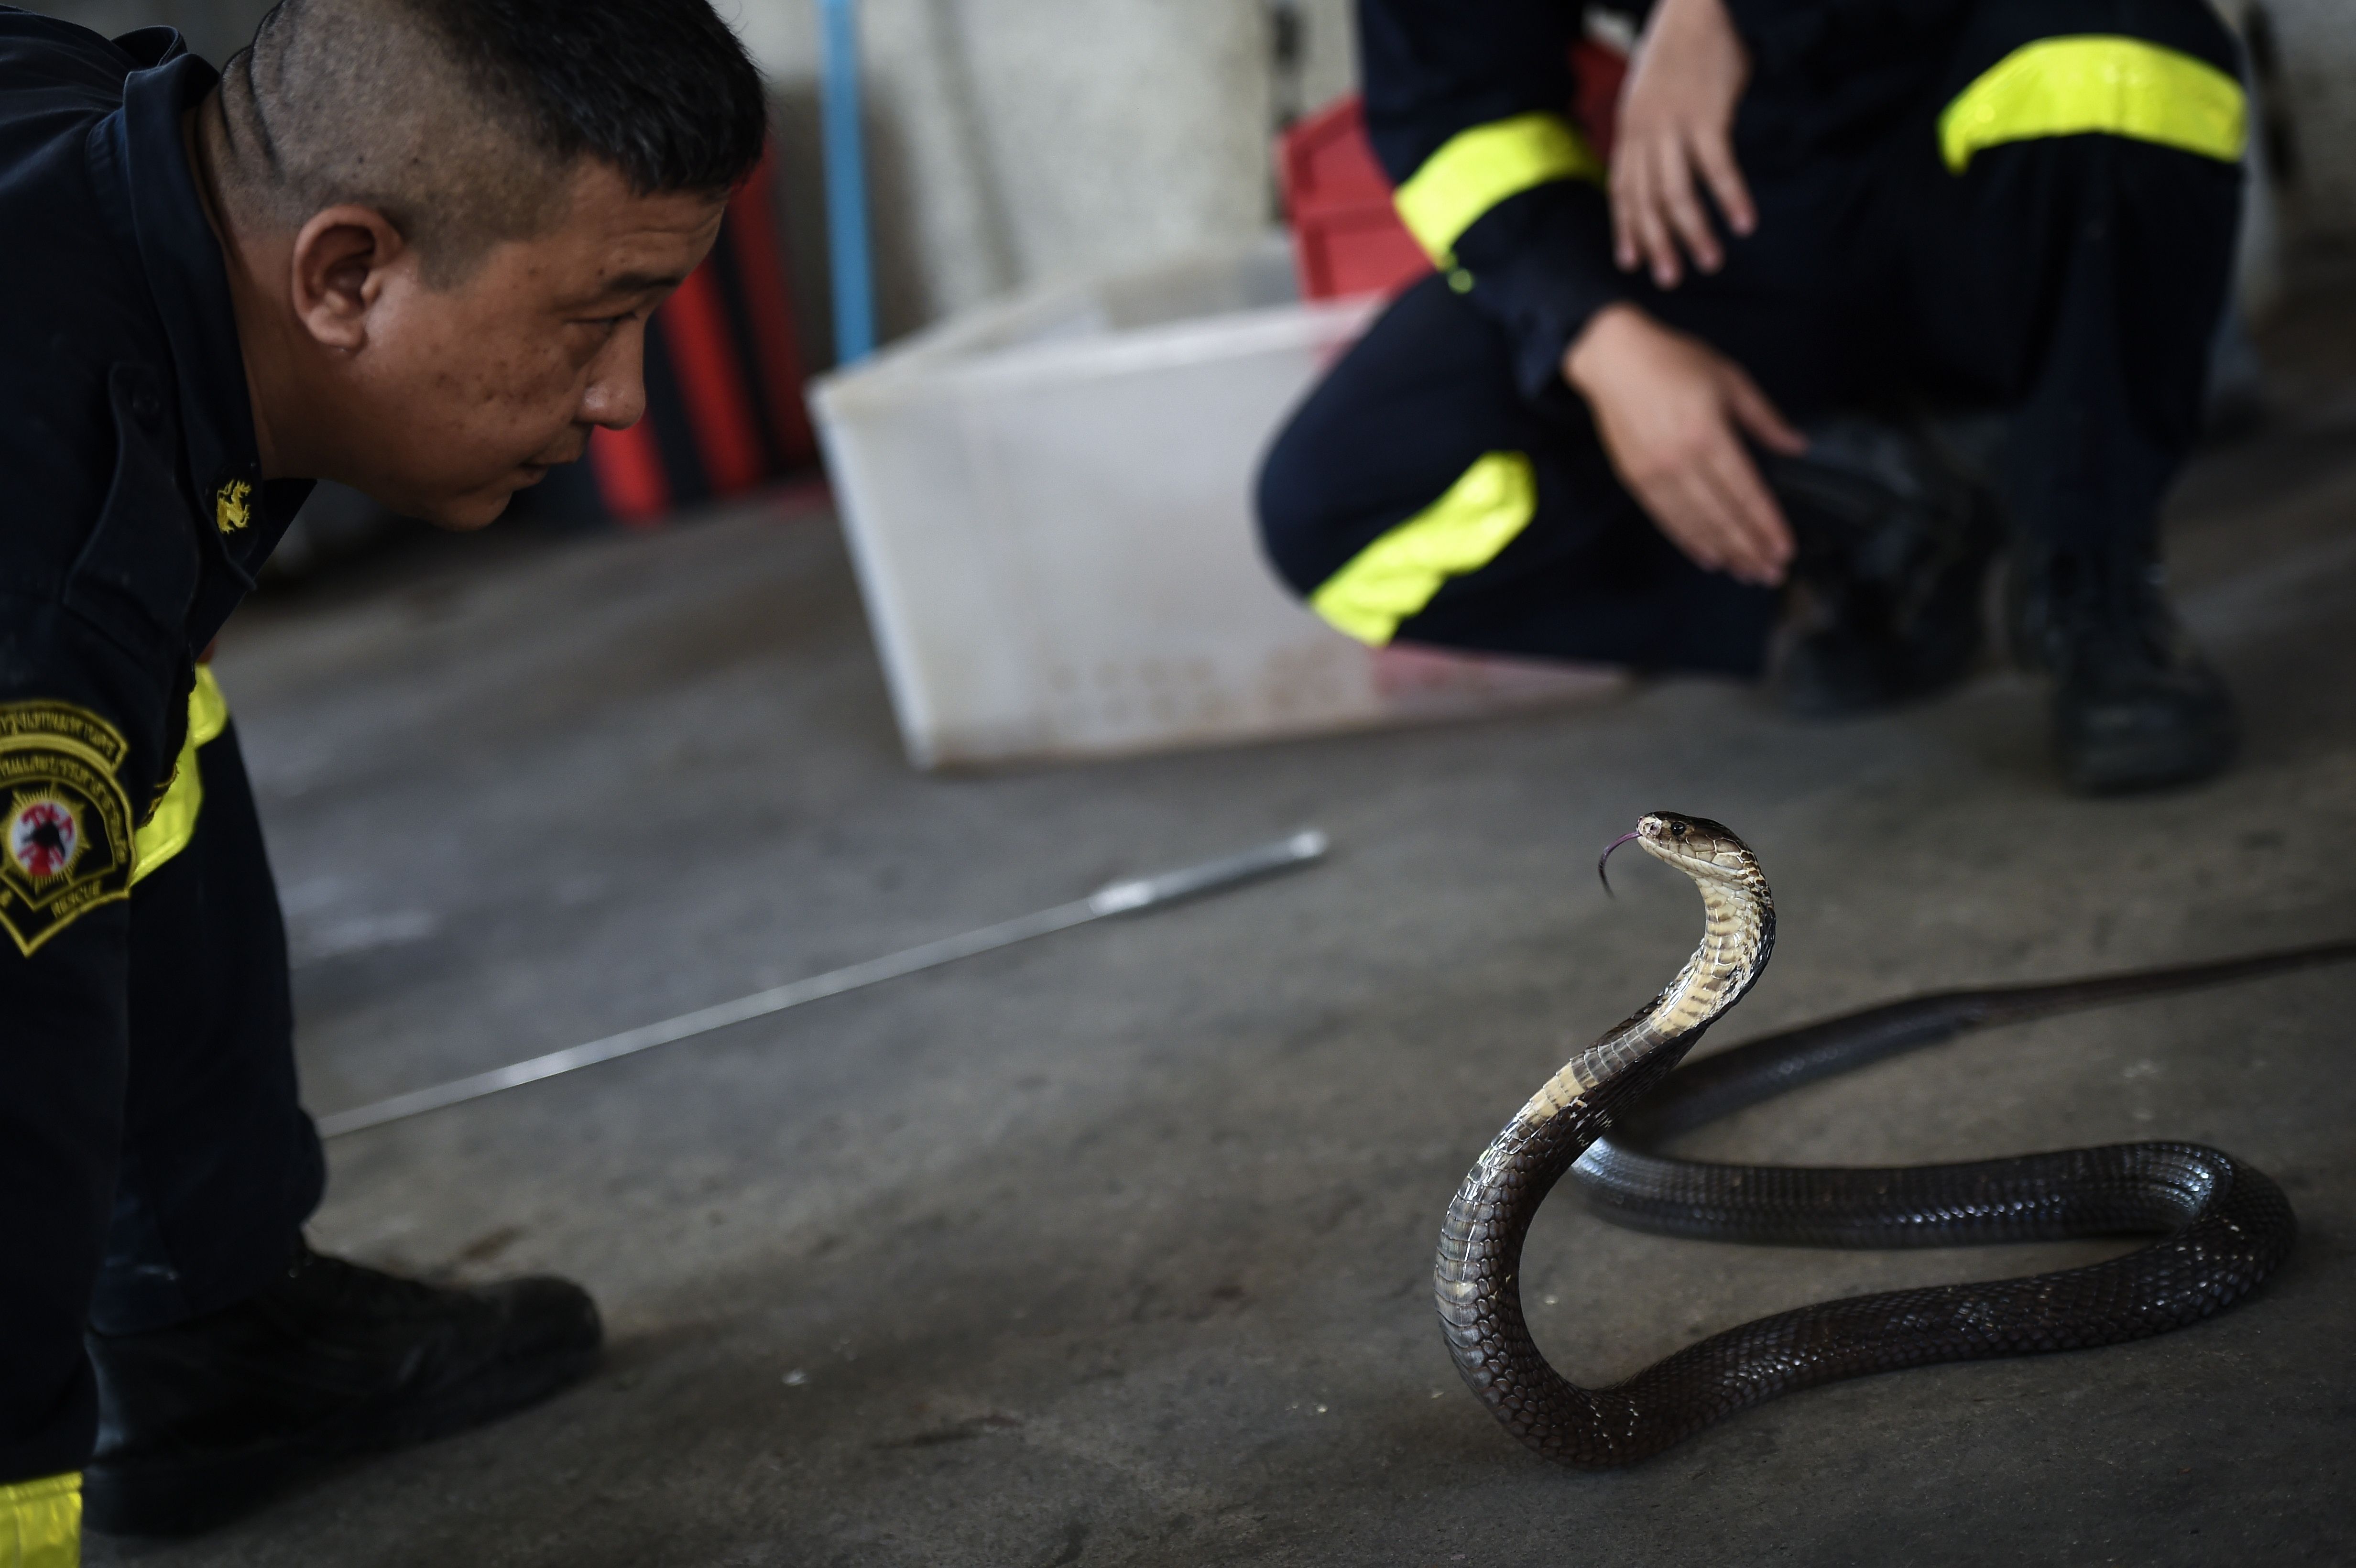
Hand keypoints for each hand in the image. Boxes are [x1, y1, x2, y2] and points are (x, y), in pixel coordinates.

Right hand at [1563, 303, 1804, 585]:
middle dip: (1750, 549)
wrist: (1613, 358)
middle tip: (1773, 573)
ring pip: (1695, 524)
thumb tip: (1797, 446)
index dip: (1767, 524)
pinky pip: (1668, 519)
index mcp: (1708, 433)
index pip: (1745, 491)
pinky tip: (1710, 557)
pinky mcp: (1636, 479)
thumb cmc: (1674, 361)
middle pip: (1722, 517)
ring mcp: (1655, 474)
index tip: (1785, 549)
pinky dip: (1690, 542)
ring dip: (1725, 553)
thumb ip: (1764, 418)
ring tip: (1747, 573)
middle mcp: (1681, 461)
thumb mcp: (1730, 378)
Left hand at [1610, 0, 1755, 287]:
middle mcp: (1644, 134)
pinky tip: (1745, 222)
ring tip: (1710, 262)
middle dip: (1657, 245)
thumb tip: (1660, 169)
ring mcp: (1673, 126)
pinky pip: (1717, 168)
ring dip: (1694, 232)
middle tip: (1670, 280)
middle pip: (1646, 203)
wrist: (1693, 7)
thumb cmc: (1679, 54)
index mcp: (1629, 131)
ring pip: (1676, 194)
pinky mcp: (1706, 116)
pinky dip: (1731, 198)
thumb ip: (1651, 135)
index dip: (1626, 229)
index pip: (1623, 192)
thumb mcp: (1649, 97)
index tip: (1631, 262)